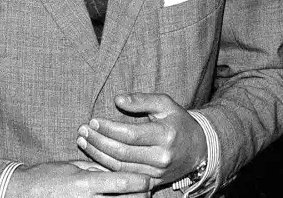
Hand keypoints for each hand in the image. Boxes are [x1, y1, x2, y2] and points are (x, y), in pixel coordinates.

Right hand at [6, 161, 151, 197]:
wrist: (21, 193)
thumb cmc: (46, 177)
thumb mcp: (73, 166)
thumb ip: (98, 168)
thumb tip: (120, 168)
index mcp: (85, 183)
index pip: (121, 181)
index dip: (140, 181)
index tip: (150, 178)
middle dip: (140, 196)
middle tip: (147, 190)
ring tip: (136, 196)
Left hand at [77, 93, 208, 188]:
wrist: (199, 150)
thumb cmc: (179, 123)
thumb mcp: (166, 104)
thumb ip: (142, 100)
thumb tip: (117, 99)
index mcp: (166, 135)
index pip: (130, 134)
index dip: (108, 128)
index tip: (94, 120)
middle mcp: (162, 157)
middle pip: (121, 152)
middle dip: (98, 141)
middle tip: (83, 131)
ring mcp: (157, 173)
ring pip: (119, 167)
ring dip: (97, 154)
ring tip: (84, 141)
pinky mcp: (153, 183)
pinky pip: (125, 177)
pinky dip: (107, 168)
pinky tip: (94, 157)